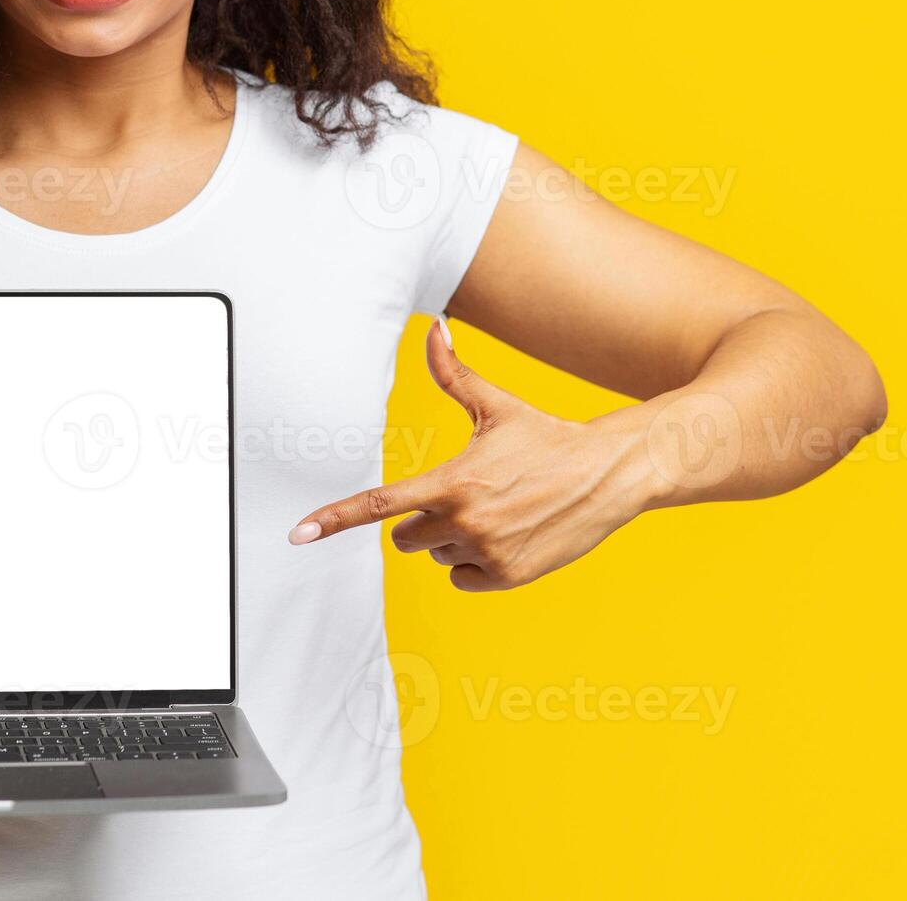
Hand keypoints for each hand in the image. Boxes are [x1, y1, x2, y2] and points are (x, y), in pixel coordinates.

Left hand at [287, 320, 661, 590]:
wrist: (608, 474)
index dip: (334, 518)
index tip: (298, 535)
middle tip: (465, 498)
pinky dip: (475, 565)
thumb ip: (453, 373)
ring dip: (453, 542)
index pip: (380, 504)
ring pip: (436, 557)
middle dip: (424, 521)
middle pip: (404, 537)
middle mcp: (464, 520)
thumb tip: (434, 326)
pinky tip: (506, 537)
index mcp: (452, 480)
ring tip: (496, 513)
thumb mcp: (496, 407)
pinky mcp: (508, 576)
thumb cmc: (547, 437)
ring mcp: (487, 552)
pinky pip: (461, 579)